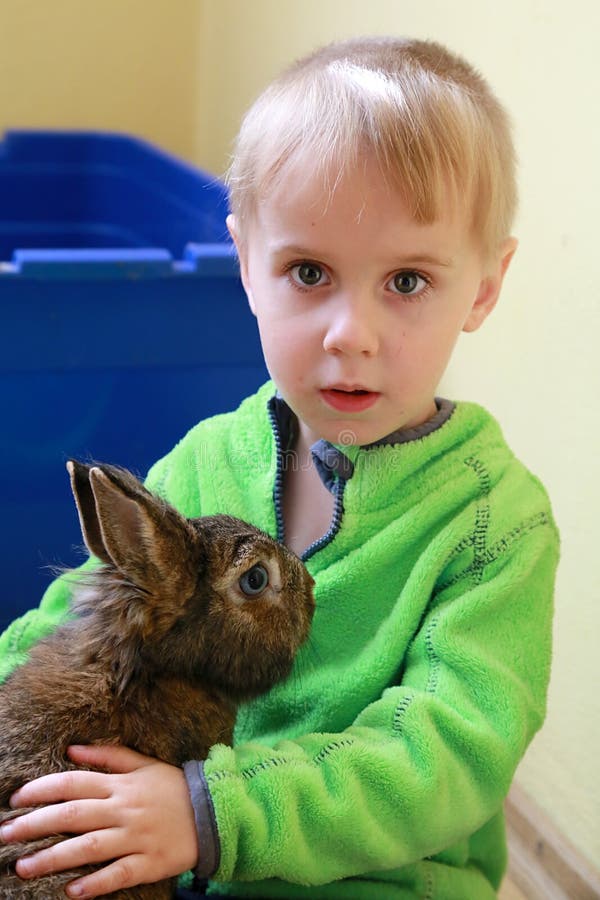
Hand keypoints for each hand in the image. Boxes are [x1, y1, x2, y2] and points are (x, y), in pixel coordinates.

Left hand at [0, 744, 198, 898]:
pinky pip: (119, 874)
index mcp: (121, 784)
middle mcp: (125, 809)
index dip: (43, 789)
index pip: (75, 783)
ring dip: (54, 858)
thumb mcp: (143, 764)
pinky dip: (95, 883)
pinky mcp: (149, 863)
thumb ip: (107, 755)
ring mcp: (136, 837)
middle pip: (74, 815)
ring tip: (24, 867)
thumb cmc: (172, 787)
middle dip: (35, 824)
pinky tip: (72, 891)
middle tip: (5, 834)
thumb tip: (71, 749)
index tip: (16, 799)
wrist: (215, 812)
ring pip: (89, 847)